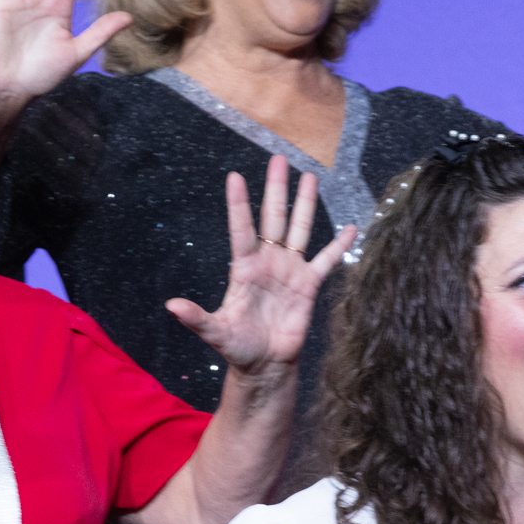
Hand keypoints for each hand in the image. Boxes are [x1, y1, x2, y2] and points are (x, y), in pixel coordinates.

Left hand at [166, 155, 354, 372]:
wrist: (265, 364)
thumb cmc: (238, 347)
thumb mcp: (215, 332)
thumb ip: (196, 318)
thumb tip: (171, 306)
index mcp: (245, 268)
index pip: (242, 229)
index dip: (239, 204)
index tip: (234, 177)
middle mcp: (268, 262)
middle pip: (273, 218)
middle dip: (276, 189)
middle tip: (279, 159)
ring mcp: (290, 270)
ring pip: (299, 229)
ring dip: (304, 204)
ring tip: (309, 177)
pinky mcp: (309, 285)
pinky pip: (326, 260)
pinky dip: (339, 245)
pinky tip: (352, 228)